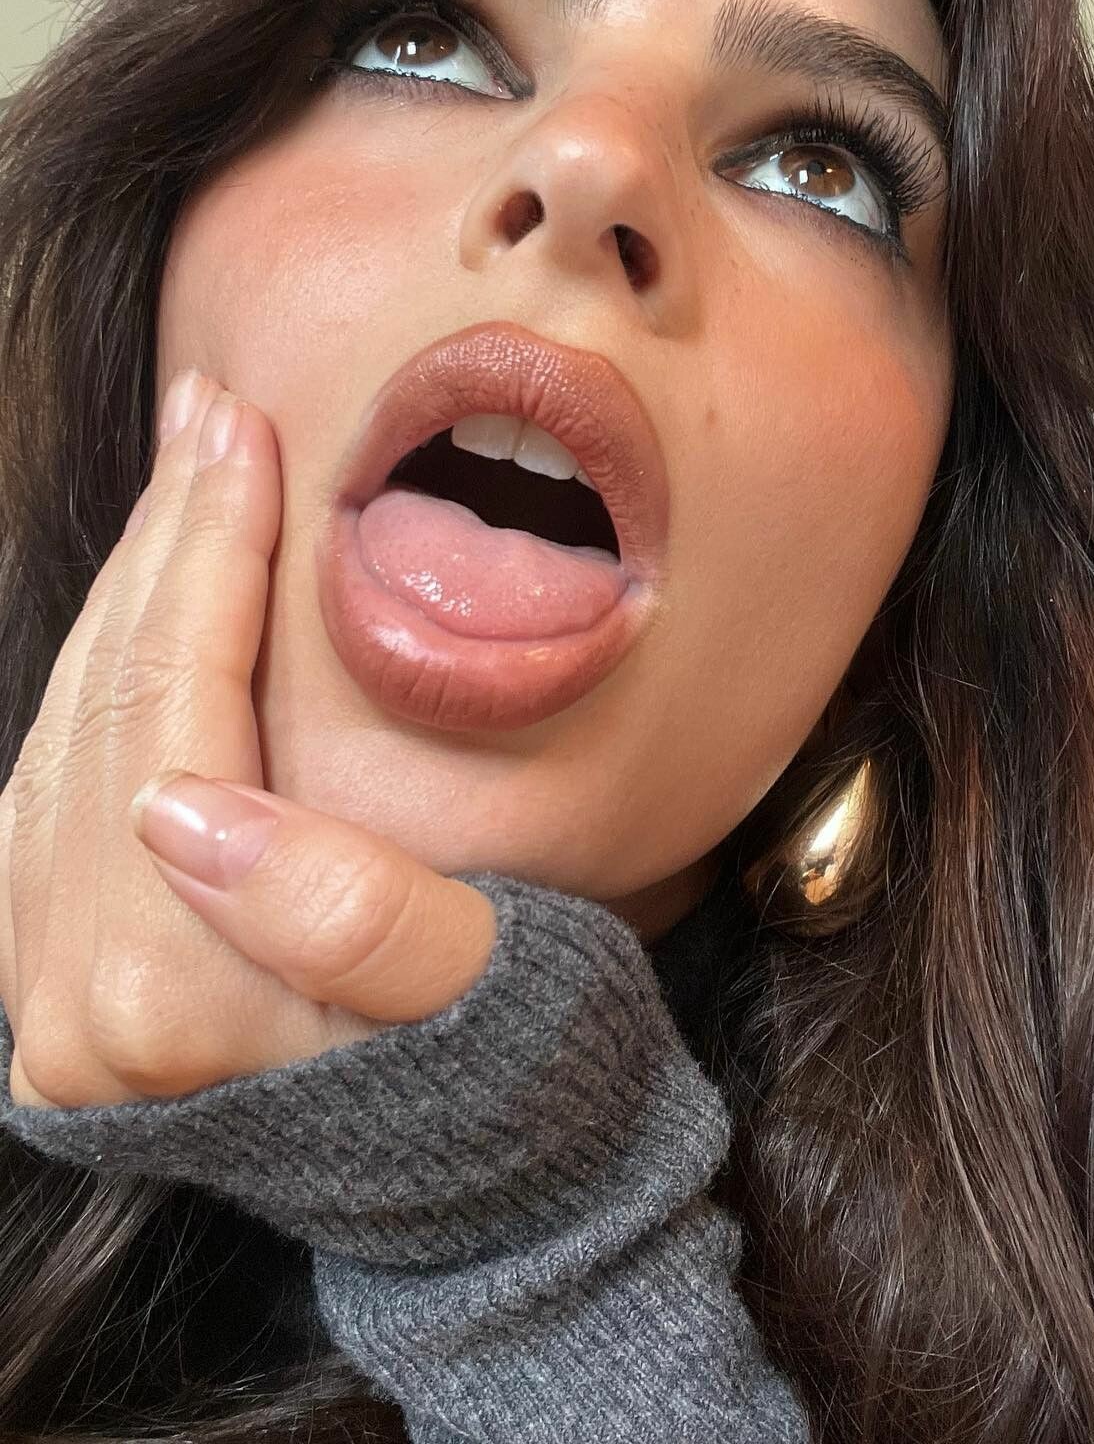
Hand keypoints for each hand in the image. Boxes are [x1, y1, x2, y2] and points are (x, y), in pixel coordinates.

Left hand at [0, 371, 494, 1110]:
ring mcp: (51, 1013)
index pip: (173, 723)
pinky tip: (148, 604)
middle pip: (104, 719)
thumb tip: (185, 810)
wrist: (490, 1202)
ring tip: (186, 479)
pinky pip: (50, 796)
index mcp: (177, 1006)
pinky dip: (101, 679)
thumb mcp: (487, 992)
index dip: (208, 564)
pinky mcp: (60, 994)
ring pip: (60, 743)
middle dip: (160, 550)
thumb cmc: (522, 1077)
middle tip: (211, 414)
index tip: (244, 431)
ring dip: (124, 598)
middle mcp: (77, 1020)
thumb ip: (347, 914)